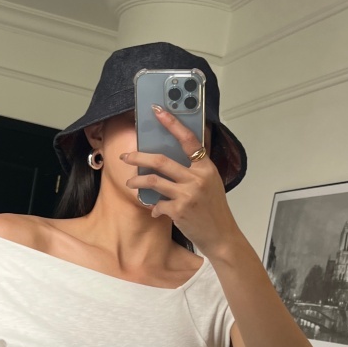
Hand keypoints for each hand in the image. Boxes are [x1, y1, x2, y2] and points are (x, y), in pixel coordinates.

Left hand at [121, 105, 238, 255]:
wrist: (221, 235)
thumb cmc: (213, 209)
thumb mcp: (210, 182)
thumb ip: (194, 170)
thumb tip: (168, 159)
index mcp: (206, 167)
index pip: (188, 139)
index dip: (172, 123)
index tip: (157, 111)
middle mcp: (197, 178)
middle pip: (161, 161)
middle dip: (139, 157)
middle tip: (126, 156)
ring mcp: (188, 194)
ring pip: (154, 181)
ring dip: (137, 181)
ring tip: (130, 182)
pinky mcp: (179, 210)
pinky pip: (158, 204)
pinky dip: (154, 207)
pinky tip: (155, 210)